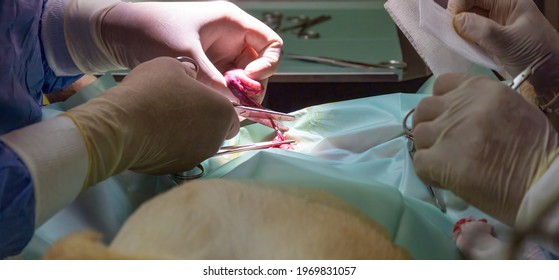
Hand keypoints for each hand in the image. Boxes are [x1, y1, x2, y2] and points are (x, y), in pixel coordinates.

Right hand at [64, 57, 239, 185]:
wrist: (122, 125)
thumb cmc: (152, 90)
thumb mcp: (172, 65)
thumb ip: (190, 73)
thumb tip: (191, 78)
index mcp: (223, 113)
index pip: (232, 117)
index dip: (216, 108)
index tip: (198, 101)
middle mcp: (216, 140)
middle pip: (216, 132)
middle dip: (203, 123)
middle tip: (179, 109)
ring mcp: (197, 158)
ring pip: (198, 145)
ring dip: (188, 135)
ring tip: (163, 121)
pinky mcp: (177, 169)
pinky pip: (180, 155)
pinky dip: (173, 147)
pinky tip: (153, 135)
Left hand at [65, 1, 282, 102]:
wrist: (119, 32)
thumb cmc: (153, 30)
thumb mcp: (186, 55)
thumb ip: (212, 81)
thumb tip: (232, 107)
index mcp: (232, 24)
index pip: (270, 44)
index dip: (268, 65)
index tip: (249, 81)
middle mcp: (231, 39)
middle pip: (259, 67)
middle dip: (252, 87)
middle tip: (236, 104)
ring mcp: (219, 55)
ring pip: (242, 80)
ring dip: (237, 95)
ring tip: (222, 107)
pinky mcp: (207, 69)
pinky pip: (225, 86)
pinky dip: (223, 98)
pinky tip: (213, 106)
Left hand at [412, 73, 558, 224]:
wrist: (543, 184)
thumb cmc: (535, 151)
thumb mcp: (513, 110)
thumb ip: (480, 106)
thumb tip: (453, 114)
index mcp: (482, 88)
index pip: (441, 84)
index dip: (441, 103)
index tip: (448, 118)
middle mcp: (461, 105)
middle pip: (424, 109)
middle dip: (430, 126)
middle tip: (444, 144)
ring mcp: (447, 132)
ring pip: (418, 135)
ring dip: (429, 150)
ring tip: (448, 164)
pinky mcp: (439, 160)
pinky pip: (419, 162)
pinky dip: (429, 173)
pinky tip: (447, 180)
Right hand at [447, 0, 558, 101]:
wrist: (550, 76)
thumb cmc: (535, 55)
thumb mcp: (508, 41)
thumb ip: (480, 29)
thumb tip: (455, 21)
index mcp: (508, 1)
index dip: (459, 4)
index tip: (452, 23)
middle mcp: (500, 10)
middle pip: (469, 6)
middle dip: (457, 18)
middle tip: (451, 35)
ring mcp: (495, 25)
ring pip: (468, 21)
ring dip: (459, 31)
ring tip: (456, 42)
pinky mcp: (491, 40)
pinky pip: (471, 35)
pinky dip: (464, 40)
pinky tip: (462, 48)